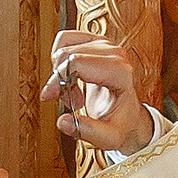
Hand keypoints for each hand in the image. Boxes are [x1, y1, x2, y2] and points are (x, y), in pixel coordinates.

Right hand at [42, 31, 158, 156]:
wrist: (128, 116)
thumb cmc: (120, 125)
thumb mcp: (108, 137)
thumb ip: (87, 131)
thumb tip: (63, 121)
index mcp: (120, 72)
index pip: (76, 62)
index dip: (57, 80)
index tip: (49, 97)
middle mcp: (115, 53)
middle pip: (67, 55)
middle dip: (59, 79)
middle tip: (69, 100)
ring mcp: (105, 44)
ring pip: (64, 48)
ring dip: (60, 71)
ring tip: (73, 91)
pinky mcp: (95, 41)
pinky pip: (64, 40)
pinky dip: (60, 59)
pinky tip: (70, 76)